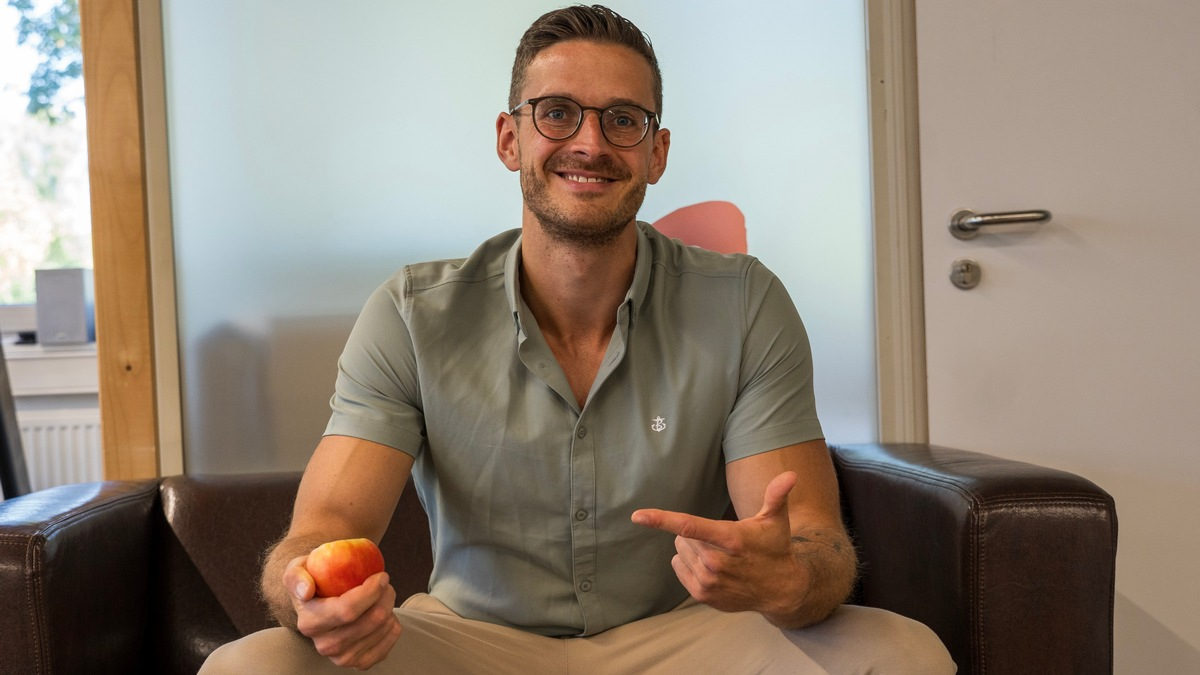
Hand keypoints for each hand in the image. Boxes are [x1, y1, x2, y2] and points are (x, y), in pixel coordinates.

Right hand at [284, 555, 402, 669]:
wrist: (320, 605)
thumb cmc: (313, 580)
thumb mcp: (297, 570)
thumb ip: (297, 577)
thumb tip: (306, 591)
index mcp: (309, 623)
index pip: (347, 610)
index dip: (371, 592)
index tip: (381, 576)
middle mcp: (325, 646)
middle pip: (371, 620)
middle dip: (385, 596)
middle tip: (385, 582)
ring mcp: (343, 658)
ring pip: (383, 629)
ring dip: (390, 607)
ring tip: (382, 595)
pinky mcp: (360, 663)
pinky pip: (389, 642)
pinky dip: (393, 624)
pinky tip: (384, 614)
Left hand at [631, 471, 807, 617]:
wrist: (780, 590)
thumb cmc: (775, 548)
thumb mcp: (777, 520)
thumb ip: (777, 495)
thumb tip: (791, 474)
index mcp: (731, 539)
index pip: (690, 526)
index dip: (662, 519)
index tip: (638, 516)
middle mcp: (716, 562)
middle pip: (683, 536)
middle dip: (695, 533)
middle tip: (720, 539)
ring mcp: (708, 581)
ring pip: (680, 551)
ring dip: (692, 548)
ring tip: (719, 554)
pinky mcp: (702, 595)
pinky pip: (678, 567)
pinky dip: (688, 563)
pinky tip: (711, 567)